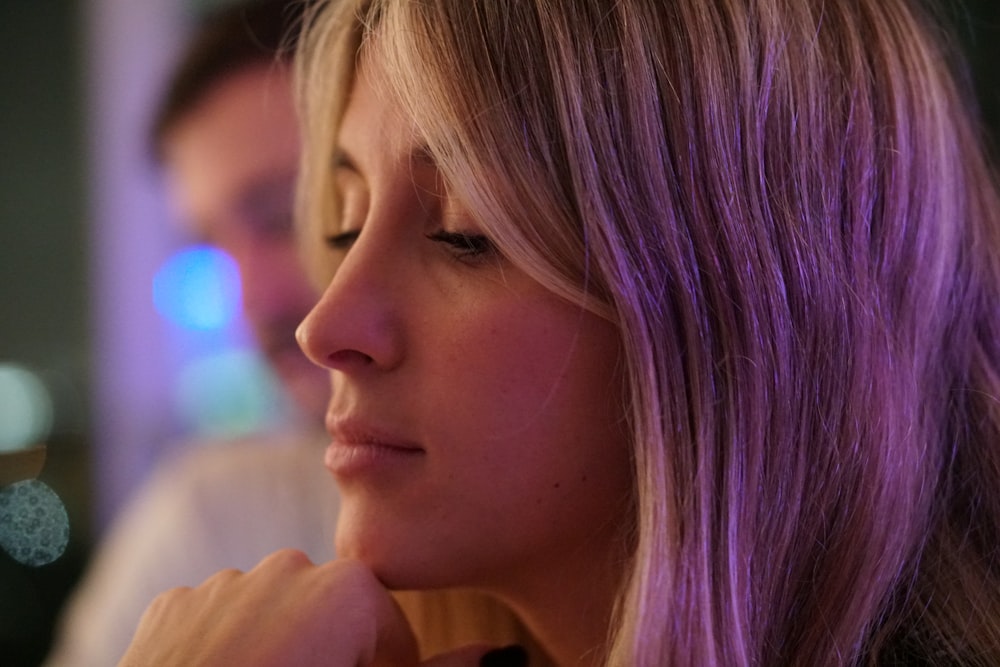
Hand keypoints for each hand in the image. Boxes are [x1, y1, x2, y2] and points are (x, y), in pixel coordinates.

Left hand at [118, 549, 421, 666]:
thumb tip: (502, 655)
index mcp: (346, 589)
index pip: (395, 635)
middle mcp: (286, 567)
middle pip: (337, 617)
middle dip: (337, 660)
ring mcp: (222, 583)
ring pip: (277, 616)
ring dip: (283, 654)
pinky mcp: (171, 606)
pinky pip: (221, 620)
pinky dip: (230, 652)